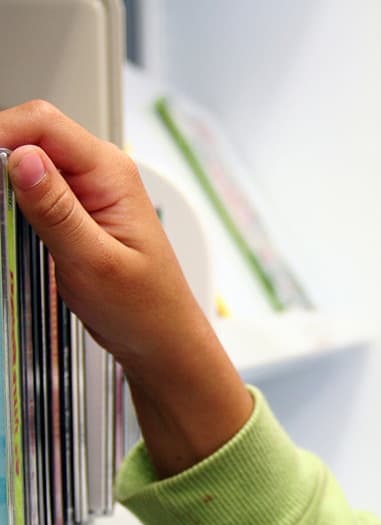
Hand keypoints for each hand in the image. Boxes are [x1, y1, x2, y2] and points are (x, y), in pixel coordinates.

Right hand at [1, 100, 201, 375]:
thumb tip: (23, 158)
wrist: (162, 341)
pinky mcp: (74, 215)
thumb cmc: (146, 309)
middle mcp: (99, 174)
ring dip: (4, 187)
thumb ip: (56, 210)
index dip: (1, 135)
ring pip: (25, 166)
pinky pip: (33, 194)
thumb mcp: (95, 262)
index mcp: (111, 173)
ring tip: (4, 224)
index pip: (41, 123)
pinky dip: (13, 207)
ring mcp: (86, 193)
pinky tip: (12, 229)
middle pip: (29, 137)